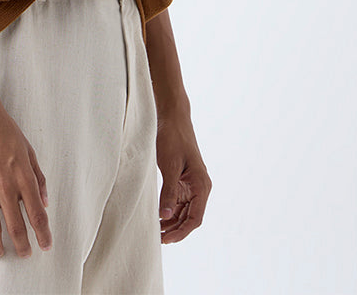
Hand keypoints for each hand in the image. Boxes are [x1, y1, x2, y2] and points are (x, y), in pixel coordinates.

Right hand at [0, 93, 51, 258]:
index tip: (46, 245)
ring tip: (0, 254)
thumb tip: (45, 199)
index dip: (43, 233)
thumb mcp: (28, 148)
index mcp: (23, 176)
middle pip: (16, 226)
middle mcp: (5, 186)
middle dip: (23, 245)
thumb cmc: (2, 127)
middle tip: (25, 254)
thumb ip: (38, 176)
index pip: (37, 213)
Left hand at [155, 109, 211, 243]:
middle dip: (175, 229)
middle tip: (157, 239)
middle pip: (189, 217)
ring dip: (171, 222)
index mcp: (201, 185)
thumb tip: (164, 216)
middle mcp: (199, 187)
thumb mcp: (169, 165)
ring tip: (156, 231)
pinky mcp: (182, 179)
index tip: (166, 239)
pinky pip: (178, 200)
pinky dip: (169, 210)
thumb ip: (169, 191)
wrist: (172, 116)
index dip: (181, 232)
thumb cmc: (172, 137)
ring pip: (183, 211)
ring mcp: (191, 183)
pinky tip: (158, 216)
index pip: (194, 218)